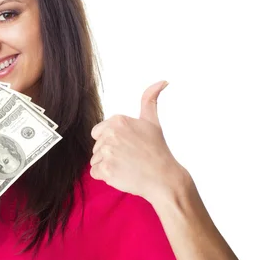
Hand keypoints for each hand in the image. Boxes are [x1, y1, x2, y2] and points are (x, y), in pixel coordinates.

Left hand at [90, 81, 187, 200]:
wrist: (164, 178)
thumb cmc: (157, 151)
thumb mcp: (152, 121)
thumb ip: (149, 99)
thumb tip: (163, 81)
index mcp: (118, 120)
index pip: (98, 133)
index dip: (111, 141)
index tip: (128, 146)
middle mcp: (111, 134)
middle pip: (96, 147)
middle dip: (109, 154)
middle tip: (130, 157)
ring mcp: (108, 152)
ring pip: (95, 160)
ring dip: (108, 166)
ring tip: (127, 166)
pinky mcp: (106, 169)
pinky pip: (95, 173)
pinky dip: (106, 176)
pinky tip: (122, 174)